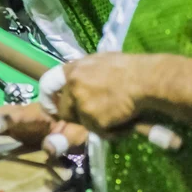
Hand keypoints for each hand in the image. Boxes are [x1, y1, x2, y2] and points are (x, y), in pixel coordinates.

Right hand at [0, 102, 86, 154]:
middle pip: (5, 113)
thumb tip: (47, 148)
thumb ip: (64, 140)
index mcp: (41, 114)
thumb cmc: (80, 124)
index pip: (19, 118)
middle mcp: (28, 112)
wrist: (84, 113)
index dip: (2, 122)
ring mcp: (22, 117)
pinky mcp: (18, 123)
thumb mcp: (78, 134)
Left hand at [39, 53, 158, 137]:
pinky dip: (109, 129)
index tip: (52, 107)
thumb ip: (83, 72)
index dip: (49, 98)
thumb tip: (75, 80)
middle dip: (76, 114)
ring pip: (83, 122)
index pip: (48, 85)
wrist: (144, 80)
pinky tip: (121, 118)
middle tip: (94, 112)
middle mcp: (73, 87)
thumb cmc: (126, 67)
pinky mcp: (95, 121)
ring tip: (114, 112)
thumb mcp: (99, 61)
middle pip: (64, 110)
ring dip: (95, 121)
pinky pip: (99, 131)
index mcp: (73, 70)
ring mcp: (83, 106)